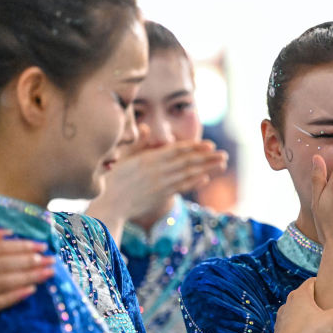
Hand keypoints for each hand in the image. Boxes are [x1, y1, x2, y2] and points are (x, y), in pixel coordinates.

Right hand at [0, 228, 54, 331]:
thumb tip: (5, 232)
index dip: (19, 247)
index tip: (40, 245)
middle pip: (1, 265)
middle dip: (29, 261)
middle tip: (51, 259)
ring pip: (1, 283)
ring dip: (28, 277)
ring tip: (48, 273)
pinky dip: (14, 296)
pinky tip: (31, 290)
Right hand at [88, 127, 226, 234]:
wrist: (109, 205)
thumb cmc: (112, 179)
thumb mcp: (123, 156)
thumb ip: (138, 143)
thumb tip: (148, 127)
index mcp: (148, 159)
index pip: (177, 150)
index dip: (194, 147)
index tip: (209, 145)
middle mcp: (158, 171)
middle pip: (187, 162)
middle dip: (207, 158)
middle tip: (223, 154)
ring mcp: (161, 184)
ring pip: (188, 174)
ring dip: (207, 168)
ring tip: (221, 164)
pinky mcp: (160, 196)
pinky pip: (180, 188)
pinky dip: (194, 182)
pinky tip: (205, 178)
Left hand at [270, 278, 332, 332]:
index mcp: (299, 295)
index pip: (312, 282)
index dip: (324, 285)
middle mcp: (289, 304)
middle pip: (310, 300)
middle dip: (324, 307)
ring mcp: (285, 320)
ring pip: (305, 317)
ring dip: (318, 322)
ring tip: (332, 330)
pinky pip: (300, 330)